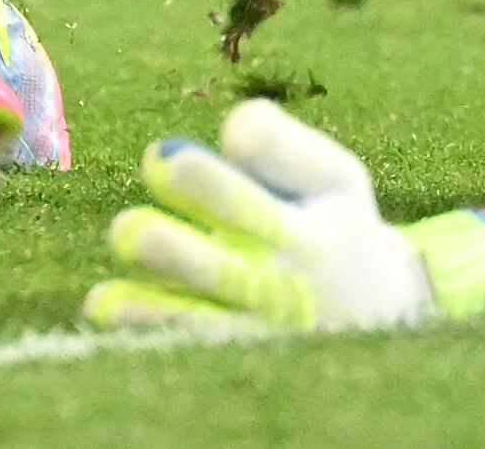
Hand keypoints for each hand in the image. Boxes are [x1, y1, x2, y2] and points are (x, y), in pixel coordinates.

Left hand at [87, 103, 484, 334]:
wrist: (376, 317)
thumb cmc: (338, 226)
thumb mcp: (334, 178)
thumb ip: (283, 147)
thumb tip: (230, 125)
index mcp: (313, 237)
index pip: (260, 207)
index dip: (210, 183)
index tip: (163, 158)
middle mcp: (285, 291)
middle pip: (227, 275)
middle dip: (177, 253)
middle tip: (127, 228)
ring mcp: (259, 335)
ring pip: (199, 325)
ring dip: (151, 306)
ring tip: (110, 290)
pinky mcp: (234, 359)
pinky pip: (186, 350)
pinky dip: (148, 333)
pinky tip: (108, 306)